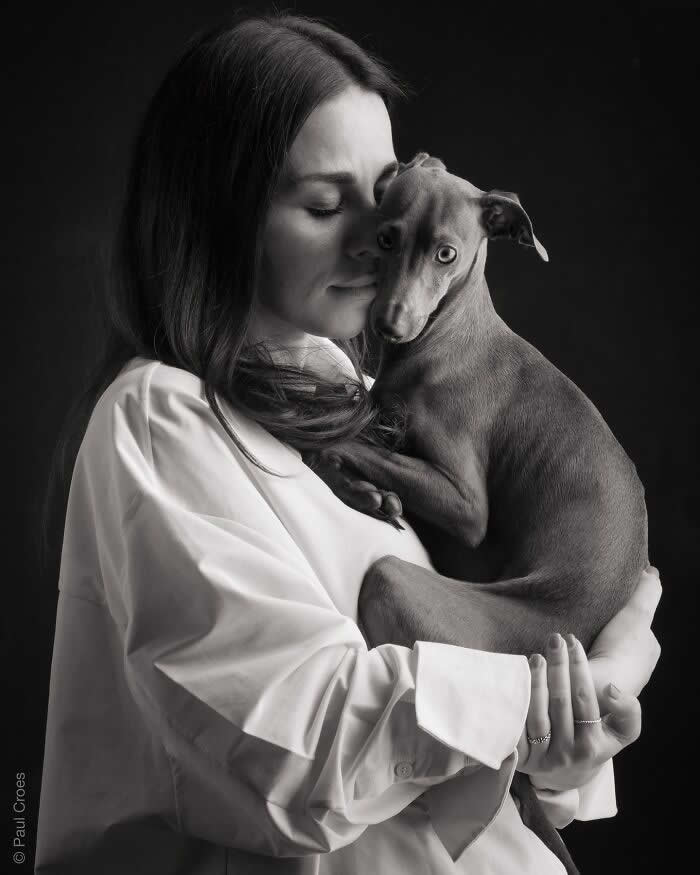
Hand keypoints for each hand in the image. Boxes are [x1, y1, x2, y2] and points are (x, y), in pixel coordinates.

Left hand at [516, 632, 641, 791]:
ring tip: (538, 656)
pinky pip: (517, 724)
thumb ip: (628, 712)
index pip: (584, 699)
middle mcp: (567, 754)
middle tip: (556, 639)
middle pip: (560, 702)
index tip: (574, 642)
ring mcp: (541, 757)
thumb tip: (612, 689)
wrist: (565, 775)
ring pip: (537, 713)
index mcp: (592, 747)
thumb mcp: (619, 734)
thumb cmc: (593, 742)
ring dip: (537, 680)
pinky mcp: (520, 756)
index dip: (579, 668)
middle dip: (558, 665)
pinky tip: (519, 677)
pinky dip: (518, 699)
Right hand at [587, 566, 661, 699]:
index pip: (638, 626)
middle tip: (588, 619)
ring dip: (592, 645)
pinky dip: (581, 659)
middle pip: (620, 640)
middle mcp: (637, 669)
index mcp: (649, 651)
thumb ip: (646, 592)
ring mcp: (616, 682)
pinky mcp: (596, 689)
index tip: (609, 607)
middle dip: (607, 631)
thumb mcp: (637, 614)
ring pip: (605, 655)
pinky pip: (589, 668)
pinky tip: (570, 652)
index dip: (624, 614)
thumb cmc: (620, 653)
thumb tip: (652, 572)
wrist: (596, 688)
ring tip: (574, 634)